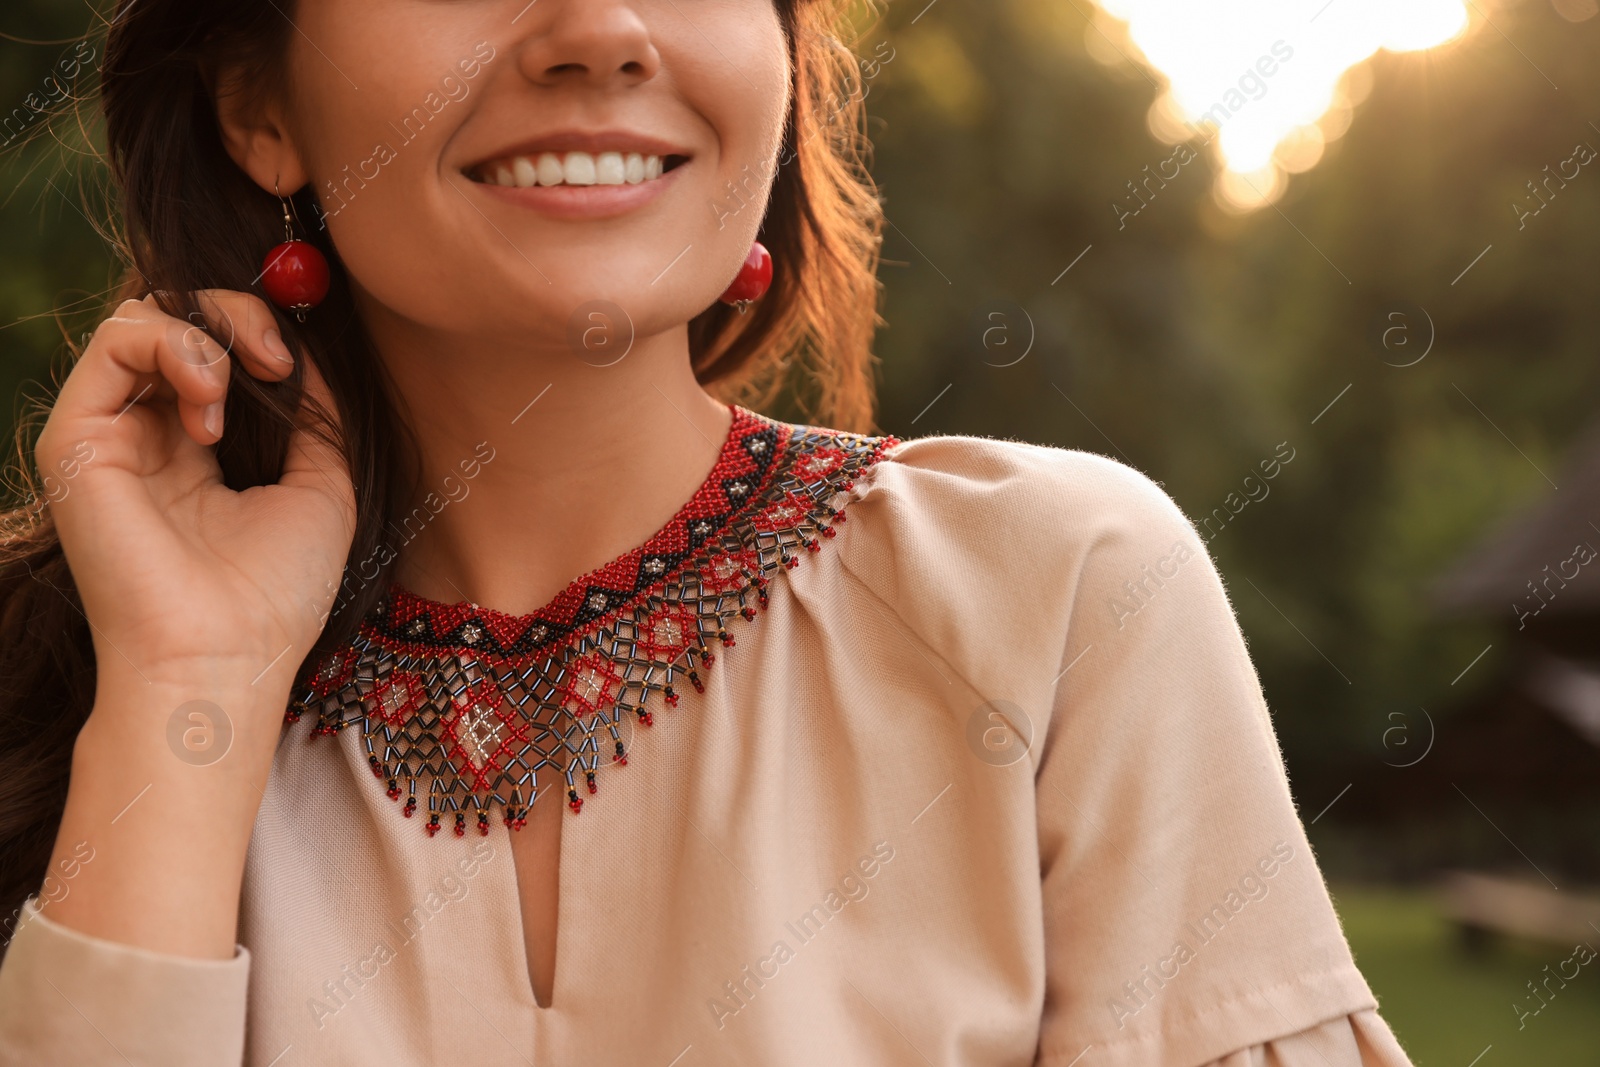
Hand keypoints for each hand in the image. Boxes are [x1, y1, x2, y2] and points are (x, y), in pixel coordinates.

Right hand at [34, 291, 355, 701]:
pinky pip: (112, 341)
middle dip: (237, 314)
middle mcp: (146, 438)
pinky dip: (173, 343)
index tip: (297, 359)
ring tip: (238, 385)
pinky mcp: (76, 440)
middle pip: (177, 320)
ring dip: (208, 330)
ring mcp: (109, 436)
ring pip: (142, 318)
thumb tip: (307, 354)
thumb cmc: (277, 593)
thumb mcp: (322, 489)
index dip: (257, 330)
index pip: (213, 350)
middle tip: (276, 355)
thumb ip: (316, 418)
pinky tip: (209, 401)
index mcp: (198, 451)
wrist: (224, 656)